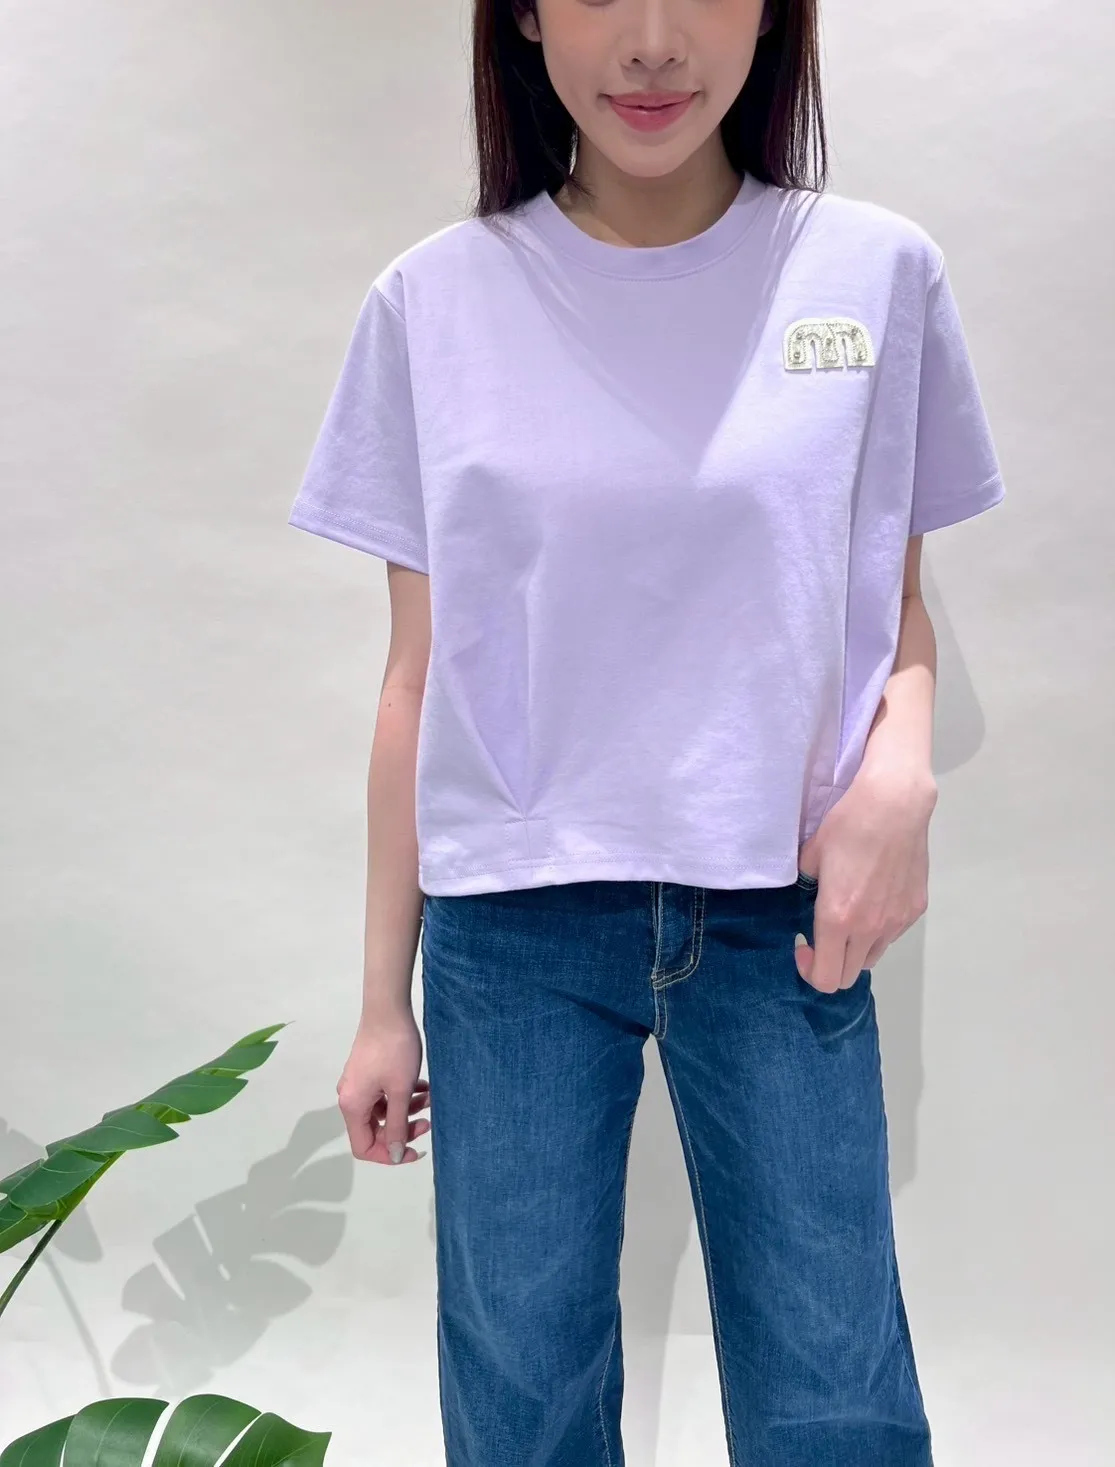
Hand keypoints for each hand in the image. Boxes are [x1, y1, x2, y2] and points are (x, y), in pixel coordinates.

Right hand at [337, 1005, 430, 1164]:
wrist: (388, 1009)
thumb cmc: (395, 1051)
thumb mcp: (400, 1092)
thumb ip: (397, 1126)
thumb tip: (393, 1155)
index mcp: (352, 1106)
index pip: (364, 1147)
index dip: (389, 1154)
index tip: (415, 1149)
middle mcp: (350, 1097)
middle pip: (374, 1130)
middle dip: (403, 1129)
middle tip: (428, 1121)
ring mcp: (358, 1083)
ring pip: (383, 1111)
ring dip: (407, 1109)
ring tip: (430, 1098)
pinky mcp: (367, 1071)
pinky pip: (383, 1094)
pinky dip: (402, 1094)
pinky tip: (423, 1086)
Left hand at [795, 763, 936, 993]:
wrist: (894, 805)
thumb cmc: (847, 826)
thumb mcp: (812, 856)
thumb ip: (807, 886)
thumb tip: (807, 897)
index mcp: (837, 919)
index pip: (826, 979)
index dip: (809, 970)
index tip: (803, 944)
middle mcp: (869, 929)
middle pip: (848, 976)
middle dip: (830, 964)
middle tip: (822, 937)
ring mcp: (896, 922)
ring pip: (872, 957)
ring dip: (855, 949)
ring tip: (850, 918)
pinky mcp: (916, 910)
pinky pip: (892, 934)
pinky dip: (879, 929)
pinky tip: (874, 898)